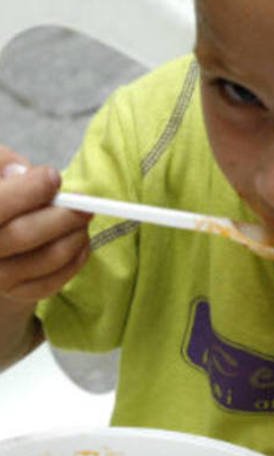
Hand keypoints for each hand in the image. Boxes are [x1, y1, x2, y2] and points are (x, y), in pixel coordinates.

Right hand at [0, 146, 90, 302]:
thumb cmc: (0, 196)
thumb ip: (2, 163)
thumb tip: (22, 173)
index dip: (28, 191)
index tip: (54, 177)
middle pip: (22, 235)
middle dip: (62, 216)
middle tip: (84, 203)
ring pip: (45, 259)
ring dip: (75, 236)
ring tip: (83, 219)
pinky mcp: (17, 292)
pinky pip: (54, 281)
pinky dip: (76, 259)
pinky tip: (80, 241)